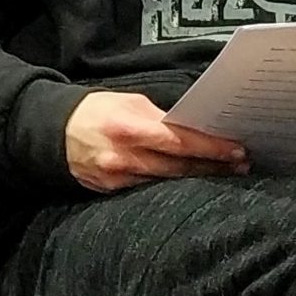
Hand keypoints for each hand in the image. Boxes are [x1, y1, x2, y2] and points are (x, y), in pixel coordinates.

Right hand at [65, 91, 247, 193]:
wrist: (54, 132)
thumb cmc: (96, 111)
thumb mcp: (130, 103)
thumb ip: (161, 118)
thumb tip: (193, 128)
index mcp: (130, 127)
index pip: (180, 142)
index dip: (211, 148)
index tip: (236, 150)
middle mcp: (125, 156)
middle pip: (179, 167)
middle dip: (213, 167)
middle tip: (241, 165)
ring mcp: (118, 178)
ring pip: (168, 183)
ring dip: (198, 178)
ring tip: (223, 174)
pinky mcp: (112, 191)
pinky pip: (149, 191)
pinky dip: (171, 187)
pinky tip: (190, 184)